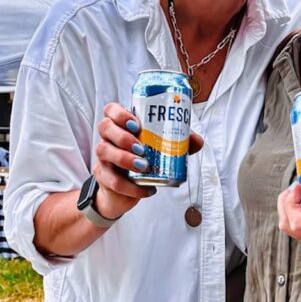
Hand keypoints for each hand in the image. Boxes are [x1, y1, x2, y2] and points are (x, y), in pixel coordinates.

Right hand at [93, 102, 203, 219]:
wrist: (126, 192)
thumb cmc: (142, 163)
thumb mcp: (161, 151)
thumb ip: (179, 143)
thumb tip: (197, 140)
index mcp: (121, 126)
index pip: (111, 109)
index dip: (120, 113)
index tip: (135, 123)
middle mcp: (108, 138)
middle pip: (104, 127)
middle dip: (122, 135)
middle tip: (141, 147)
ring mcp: (103, 158)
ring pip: (104, 151)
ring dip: (124, 158)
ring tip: (144, 166)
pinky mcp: (103, 178)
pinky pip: (113, 181)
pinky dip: (131, 187)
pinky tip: (147, 189)